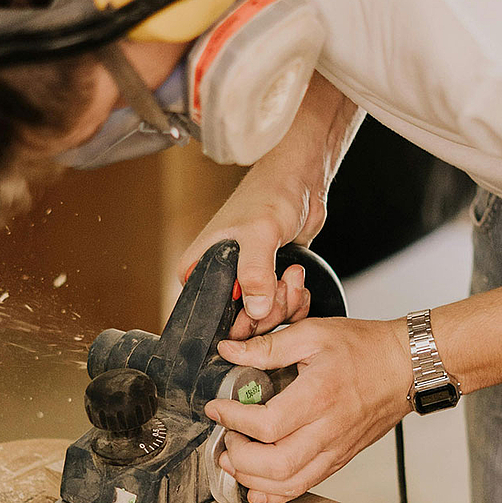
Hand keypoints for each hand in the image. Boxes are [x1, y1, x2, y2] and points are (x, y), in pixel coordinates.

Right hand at [177, 73, 361, 337]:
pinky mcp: (269, 283)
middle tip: (282, 284)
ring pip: (263, 317)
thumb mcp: (260, 232)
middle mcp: (219, 278)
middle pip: (238, 321)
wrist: (302, 180)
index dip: (231, 320)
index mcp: (200, 266)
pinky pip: (280, 309)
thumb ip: (255, 273)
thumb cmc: (271, 193)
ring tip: (292, 273)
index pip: (203, 313)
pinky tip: (298, 280)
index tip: (254, 310)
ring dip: (284, 304)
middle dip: (266, 311)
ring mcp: (246, 282)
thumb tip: (254, 311)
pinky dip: (294, 303)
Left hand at [205, 317, 412, 502]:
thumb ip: (268, 346)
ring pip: (288, 484)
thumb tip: (229, 351)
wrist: (405, 367)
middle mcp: (328, 430)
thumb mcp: (313, 333)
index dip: (232, 420)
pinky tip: (255, 484)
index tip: (217, 408)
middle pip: (274, 466)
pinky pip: (304, 486)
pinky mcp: (339, 459)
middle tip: (224, 439)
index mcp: (318, 396)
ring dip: (252, 479)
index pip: (266, 425)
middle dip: (238, 458)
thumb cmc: (364, 348)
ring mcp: (335, 449)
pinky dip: (275, 492)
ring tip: (234, 460)